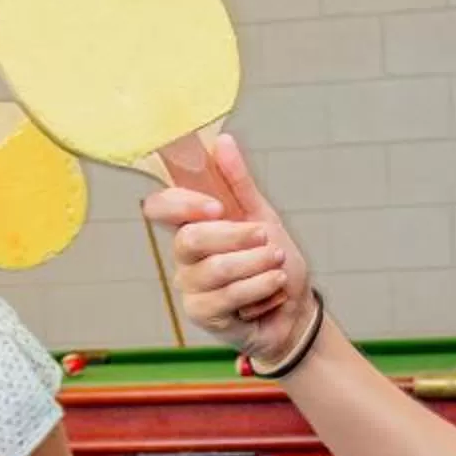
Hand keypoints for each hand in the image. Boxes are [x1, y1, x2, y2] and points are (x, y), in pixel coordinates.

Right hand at [143, 134, 314, 362]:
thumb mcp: (262, 215)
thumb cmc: (274, 262)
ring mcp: (191, 286)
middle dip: (237, 236)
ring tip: (277, 264)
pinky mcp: (202, 313)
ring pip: (215, 268)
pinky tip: (275, 286)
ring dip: (257, 263)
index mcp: (192, 224)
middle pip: (190, 238)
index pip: (159, 207)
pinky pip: (228, 296)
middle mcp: (184, 255)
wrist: (296, 311)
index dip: (180, 203)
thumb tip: (222, 142)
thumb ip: (239, 183)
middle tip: (266, 237)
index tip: (216, 207)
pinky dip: (260, 288)